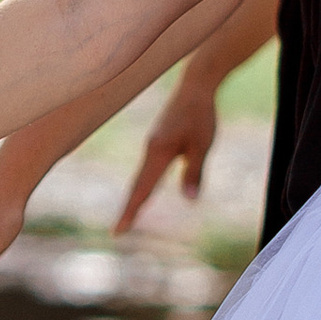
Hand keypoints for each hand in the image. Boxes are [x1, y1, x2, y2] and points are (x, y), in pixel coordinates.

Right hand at [118, 76, 220, 228]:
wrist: (195, 86)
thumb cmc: (202, 115)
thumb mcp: (203, 145)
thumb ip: (194, 172)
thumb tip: (189, 200)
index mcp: (159, 152)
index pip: (143, 188)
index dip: (131, 211)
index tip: (119, 231)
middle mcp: (150, 150)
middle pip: (137, 186)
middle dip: (128, 209)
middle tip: (118, 233)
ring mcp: (152, 145)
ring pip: (141, 177)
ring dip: (135, 198)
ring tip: (128, 218)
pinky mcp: (157, 141)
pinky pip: (146, 169)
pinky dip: (142, 185)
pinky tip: (143, 193)